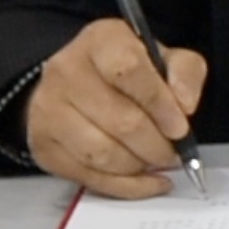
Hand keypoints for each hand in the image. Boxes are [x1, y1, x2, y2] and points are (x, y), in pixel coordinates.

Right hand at [24, 19, 207, 199]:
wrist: (77, 83)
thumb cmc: (130, 70)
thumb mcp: (165, 57)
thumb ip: (185, 73)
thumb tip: (185, 106)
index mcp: (100, 41)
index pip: (129, 71)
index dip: (160, 104)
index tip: (181, 126)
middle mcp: (65, 72)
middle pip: (119, 121)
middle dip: (157, 144)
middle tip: (175, 152)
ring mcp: (47, 111)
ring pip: (101, 154)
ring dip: (140, 165)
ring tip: (158, 161)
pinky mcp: (43, 146)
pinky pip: (87, 177)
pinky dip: (125, 186)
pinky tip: (149, 181)